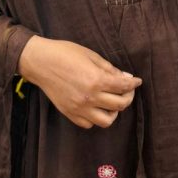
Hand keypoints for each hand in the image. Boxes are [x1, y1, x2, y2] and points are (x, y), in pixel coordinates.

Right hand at [17, 36, 141, 129]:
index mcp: (96, 80)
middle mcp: (89, 97)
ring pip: (106, 121)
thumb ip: (109, 69)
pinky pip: (89, 124)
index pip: (123, 87)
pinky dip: (96, 117)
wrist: (40, 62)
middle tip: (127, 90)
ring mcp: (79, 108)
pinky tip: (96, 106)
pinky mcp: (69, 113)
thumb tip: (125, 77)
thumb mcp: (91, 55)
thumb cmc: (65, 53)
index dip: (133, 83)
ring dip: (113, 112)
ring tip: (112, 102)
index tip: (137, 81)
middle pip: (119, 105)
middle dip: (128, 97)